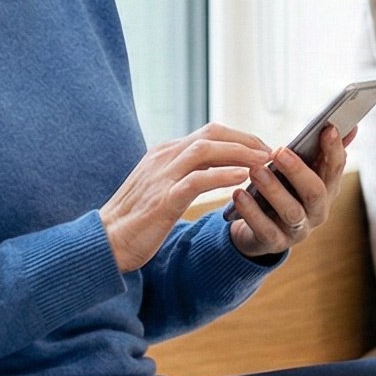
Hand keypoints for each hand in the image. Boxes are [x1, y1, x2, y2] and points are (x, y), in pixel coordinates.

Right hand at [99, 125, 275, 272]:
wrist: (106, 241)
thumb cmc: (137, 219)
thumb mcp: (161, 187)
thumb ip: (185, 174)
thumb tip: (216, 171)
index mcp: (164, 153)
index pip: (208, 133)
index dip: (239, 138)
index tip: (261, 149)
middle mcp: (163, 157)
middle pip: (211, 134)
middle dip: (245, 140)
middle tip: (270, 152)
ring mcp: (162, 175)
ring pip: (206, 150)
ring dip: (239, 153)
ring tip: (263, 162)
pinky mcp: (163, 199)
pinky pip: (197, 179)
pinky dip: (222, 175)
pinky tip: (242, 179)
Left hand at [226, 123, 351, 260]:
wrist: (258, 231)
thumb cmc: (283, 193)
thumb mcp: (300, 172)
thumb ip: (321, 152)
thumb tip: (351, 127)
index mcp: (327, 190)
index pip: (335, 169)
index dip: (334, 149)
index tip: (327, 128)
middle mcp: (317, 212)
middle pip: (315, 192)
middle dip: (298, 171)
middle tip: (279, 151)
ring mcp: (298, 230)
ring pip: (291, 211)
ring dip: (273, 190)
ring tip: (255, 170)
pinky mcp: (275, 243)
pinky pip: (265, 229)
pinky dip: (251, 212)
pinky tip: (239, 194)